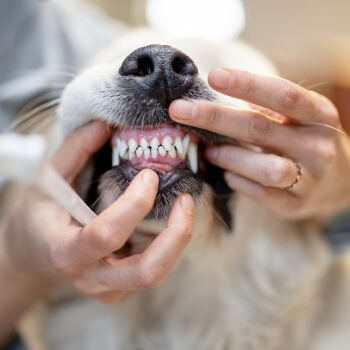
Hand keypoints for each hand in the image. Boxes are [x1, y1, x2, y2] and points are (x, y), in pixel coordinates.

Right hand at [2, 121, 193, 304]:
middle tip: (186, 199)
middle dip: (176, 234)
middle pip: (147, 272)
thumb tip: (105, 124)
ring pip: (157, 273)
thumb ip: (75, 150)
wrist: (35, 254)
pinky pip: (154, 269)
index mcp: (65, 251)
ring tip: (184, 205)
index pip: (105, 235)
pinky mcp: (121, 289)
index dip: (134, 204)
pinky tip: (168, 219)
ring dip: (179, 238)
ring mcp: (109, 289)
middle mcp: (91, 277)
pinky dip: (169, 243)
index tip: (149, 175)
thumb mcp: (47, 180)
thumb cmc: (40, 215)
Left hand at [169, 68, 349, 220]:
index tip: (213, 76)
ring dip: (228, 157)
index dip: (248, 84)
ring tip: (209, 151)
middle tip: (179, 110)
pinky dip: (237, 181)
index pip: (283, 95)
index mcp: (320, 115)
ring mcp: (310, 179)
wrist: (339, 182)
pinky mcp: (295, 205)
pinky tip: (228, 174)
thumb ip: (264, 109)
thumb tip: (212, 98)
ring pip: (263, 167)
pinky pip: (259, 193)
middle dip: (214, 118)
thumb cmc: (305, 141)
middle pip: (260, 128)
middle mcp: (318, 146)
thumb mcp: (296, 119)